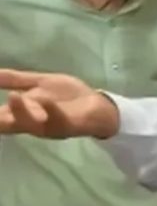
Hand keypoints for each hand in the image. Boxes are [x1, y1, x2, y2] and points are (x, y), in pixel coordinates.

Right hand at [0, 69, 118, 138]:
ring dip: (21, 112)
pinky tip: (44, 99)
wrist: (98, 105)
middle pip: (7, 124)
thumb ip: (15, 80)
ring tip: (13, 97)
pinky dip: (50, 110)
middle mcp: (31, 123)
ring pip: (30, 123)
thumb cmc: (67, 97)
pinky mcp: (69, 125)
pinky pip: (57, 120)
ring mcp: (49, 125)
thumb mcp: (38, 83)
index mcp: (22, 114)